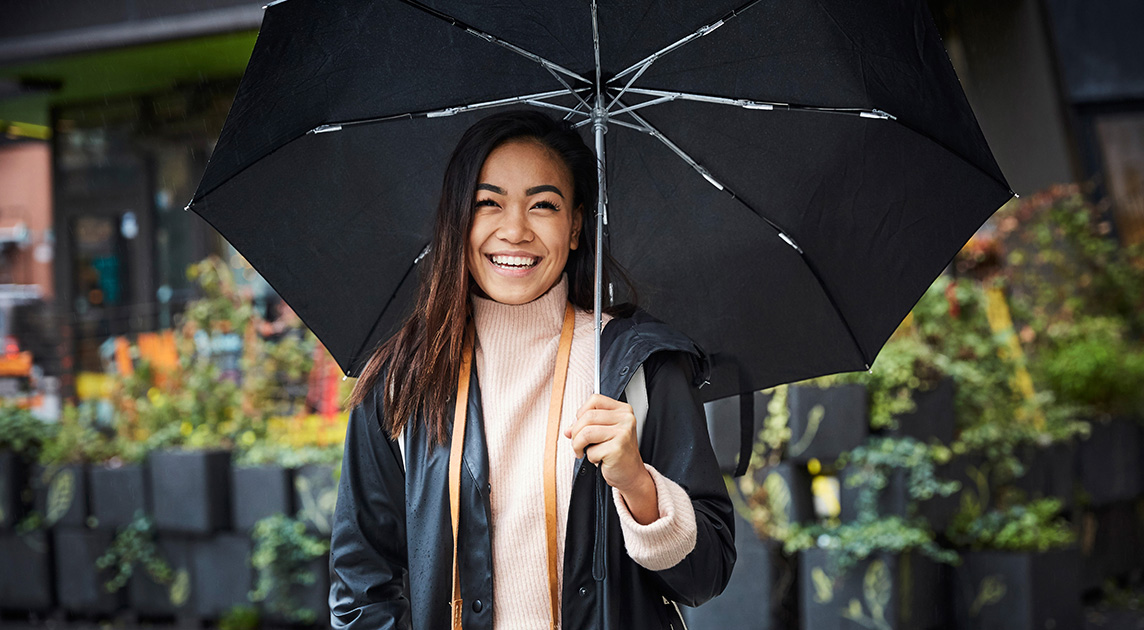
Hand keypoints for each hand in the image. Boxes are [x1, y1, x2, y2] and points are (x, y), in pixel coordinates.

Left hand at [566, 394, 658, 523]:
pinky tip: (599, 459)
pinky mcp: (618, 448)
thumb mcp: (602, 433)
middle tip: (577, 444)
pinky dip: (590, 458)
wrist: (631, 474)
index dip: (581, 412)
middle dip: (576, 432)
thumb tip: (568, 429)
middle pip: (587, 416)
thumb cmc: (617, 452)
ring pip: (586, 432)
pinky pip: (591, 451)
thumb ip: (585, 426)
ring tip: (582, 451)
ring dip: (578, 445)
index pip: (595, 399)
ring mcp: (623, 433)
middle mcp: (626, 418)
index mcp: (623, 410)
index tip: (580, 426)